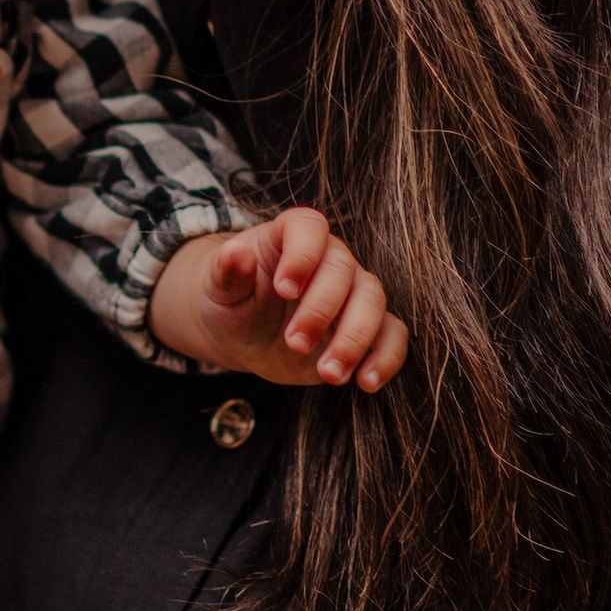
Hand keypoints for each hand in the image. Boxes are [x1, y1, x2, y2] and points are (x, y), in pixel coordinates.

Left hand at [149, 209, 407, 389]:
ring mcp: (352, 291)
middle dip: (321, 310)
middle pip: (343, 270)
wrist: (244, 335)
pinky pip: (392, 334)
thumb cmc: (232, 303)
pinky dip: (385, 357)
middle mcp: (328, 258)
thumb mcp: (219, 290)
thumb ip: (227, 271)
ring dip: (353, 339)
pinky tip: (365, 382)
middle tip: (293, 343)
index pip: (308, 227)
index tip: (283, 290)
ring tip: (328, 373)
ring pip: (372, 301)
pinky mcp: (367, 327)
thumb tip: (234, 252)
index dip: (302, 254)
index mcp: (290, 237)